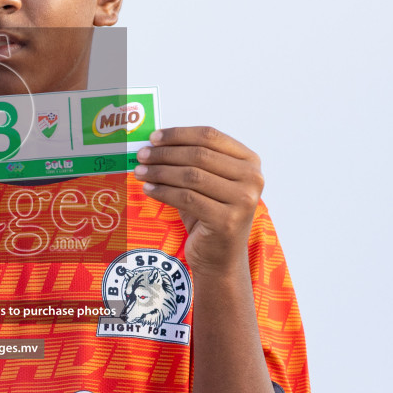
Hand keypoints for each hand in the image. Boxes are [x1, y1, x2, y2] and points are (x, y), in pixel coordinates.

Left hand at [134, 126, 262, 274]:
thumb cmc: (210, 215)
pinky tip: (148, 189)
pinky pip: (186, 198)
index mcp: (250, 161)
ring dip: (160, 172)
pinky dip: (163, 192)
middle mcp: (252, 178)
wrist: (221, 257)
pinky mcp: (227, 220)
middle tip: (141, 155)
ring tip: (140, 172)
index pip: (209, 136)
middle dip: (165, 153)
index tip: (153, 137)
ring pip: (191, 176)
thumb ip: (191, 161)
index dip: (178, 134)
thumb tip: (154, 143)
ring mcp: (243, 200)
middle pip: (199, 155)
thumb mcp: (206, 183)